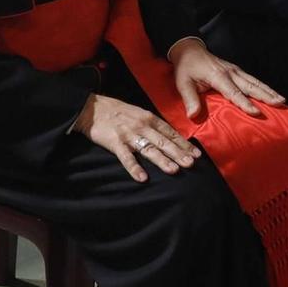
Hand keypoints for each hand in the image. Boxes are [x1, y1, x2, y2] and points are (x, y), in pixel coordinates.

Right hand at [72, 93, 197, 181]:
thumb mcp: (138, 113)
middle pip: (163, 142)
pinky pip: (126, 157)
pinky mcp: (115, 142)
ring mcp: (129, 135)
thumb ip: (152, 124)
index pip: (170, 133)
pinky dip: (134, 168)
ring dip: (162, 160)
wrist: (91, 108)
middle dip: (178, 153)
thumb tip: (168, 137)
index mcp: (149, 118)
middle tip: (191, 164)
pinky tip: (143, 178)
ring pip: (149, 149)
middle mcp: (142, 126)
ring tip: (174, 170)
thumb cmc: (116, 111)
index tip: (196, 154)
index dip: (184, 144)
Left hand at [168, 38, 284, 120]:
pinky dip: (264, 87)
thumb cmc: (186, 68)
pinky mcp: (237, 71)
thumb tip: (193, 115)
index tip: (256, 112)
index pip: (233, 92)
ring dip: (269, 91)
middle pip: (250, 85)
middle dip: (266, 95)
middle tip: (280, 103)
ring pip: (255, 82)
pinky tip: (272, 94)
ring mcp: (235, 70)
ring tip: (282, 100)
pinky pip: (252, 80)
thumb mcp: (183, 83)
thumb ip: (189, 99)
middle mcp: (230, 72)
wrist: (189, 50)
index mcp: (218, 76)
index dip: (245, 103)